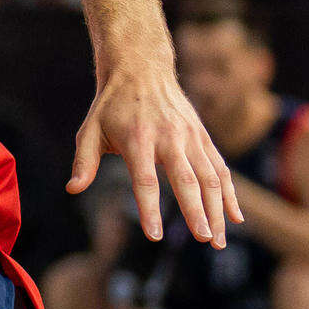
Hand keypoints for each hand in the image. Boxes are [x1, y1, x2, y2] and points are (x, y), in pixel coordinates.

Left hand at [67, 48, 239, 245]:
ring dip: (217, 210)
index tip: (153, 235)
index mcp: (138, 139)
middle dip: (197, 212)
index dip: (149, 209)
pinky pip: (220, 168)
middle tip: (203, 239)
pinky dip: (230, 193)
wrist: (141, 67)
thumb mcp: (89, 130)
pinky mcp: (203, 136)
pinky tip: (235, 218)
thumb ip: (84, 161)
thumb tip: (73, 189)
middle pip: (187, 180)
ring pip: (210, 177)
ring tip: (217, 241)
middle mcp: (169, 138)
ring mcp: (191, 137)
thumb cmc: (111, 105)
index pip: (145, 181)